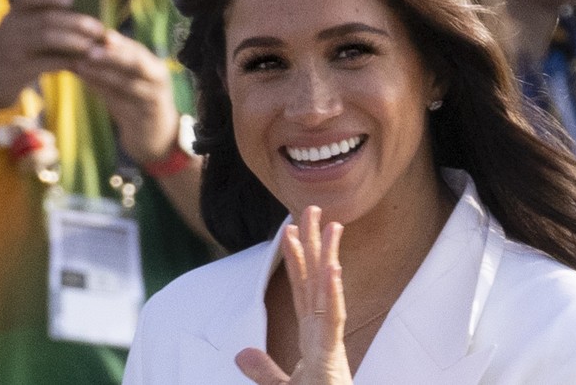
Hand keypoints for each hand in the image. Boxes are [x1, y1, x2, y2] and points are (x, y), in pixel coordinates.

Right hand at [0, 0, 104, 115]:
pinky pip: (48, 62)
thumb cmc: (12, 59)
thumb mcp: (19, 37)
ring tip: (94, 46)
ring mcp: (12, 48)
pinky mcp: (17, 70)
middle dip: (77, 22)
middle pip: (47, 18)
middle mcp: (10, 28)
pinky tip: (82, 64)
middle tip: (99, 29)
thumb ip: (40, 27)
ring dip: (75, 41)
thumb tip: (82, 21)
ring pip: (48, 38)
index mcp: (11, 16)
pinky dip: (68, 61)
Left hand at [72, 30, 178, 164]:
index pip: (135, 49)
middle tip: (88, 49)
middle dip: (112, 55)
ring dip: (103, 74)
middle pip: (136, 63)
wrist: (154, 136)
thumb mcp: (127, 81)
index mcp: (154, 67)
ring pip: (128, 84)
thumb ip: (110, 65)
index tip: (96, 32)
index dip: (117, 41)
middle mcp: (158, 80)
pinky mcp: (145, 117)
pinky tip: (87, 84)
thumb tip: (80, 43)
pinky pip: (122, 103)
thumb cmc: (136, 102)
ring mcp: (153, 99)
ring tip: (80, 65)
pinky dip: (104, 92)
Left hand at [236, 206, 352, 384]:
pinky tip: (333, 267)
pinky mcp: (333, 356)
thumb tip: (240, 353)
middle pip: (316, 280)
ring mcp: (330, 342)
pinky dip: (334, 292)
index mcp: (312, 336)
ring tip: (332, 225)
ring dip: (329, 257)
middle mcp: (324, 332)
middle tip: (314, 208)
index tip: (290, 228)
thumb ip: (263, 370)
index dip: (297, 259)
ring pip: (329, 291)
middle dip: (315, 244)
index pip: (302, 289)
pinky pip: (334, 318)